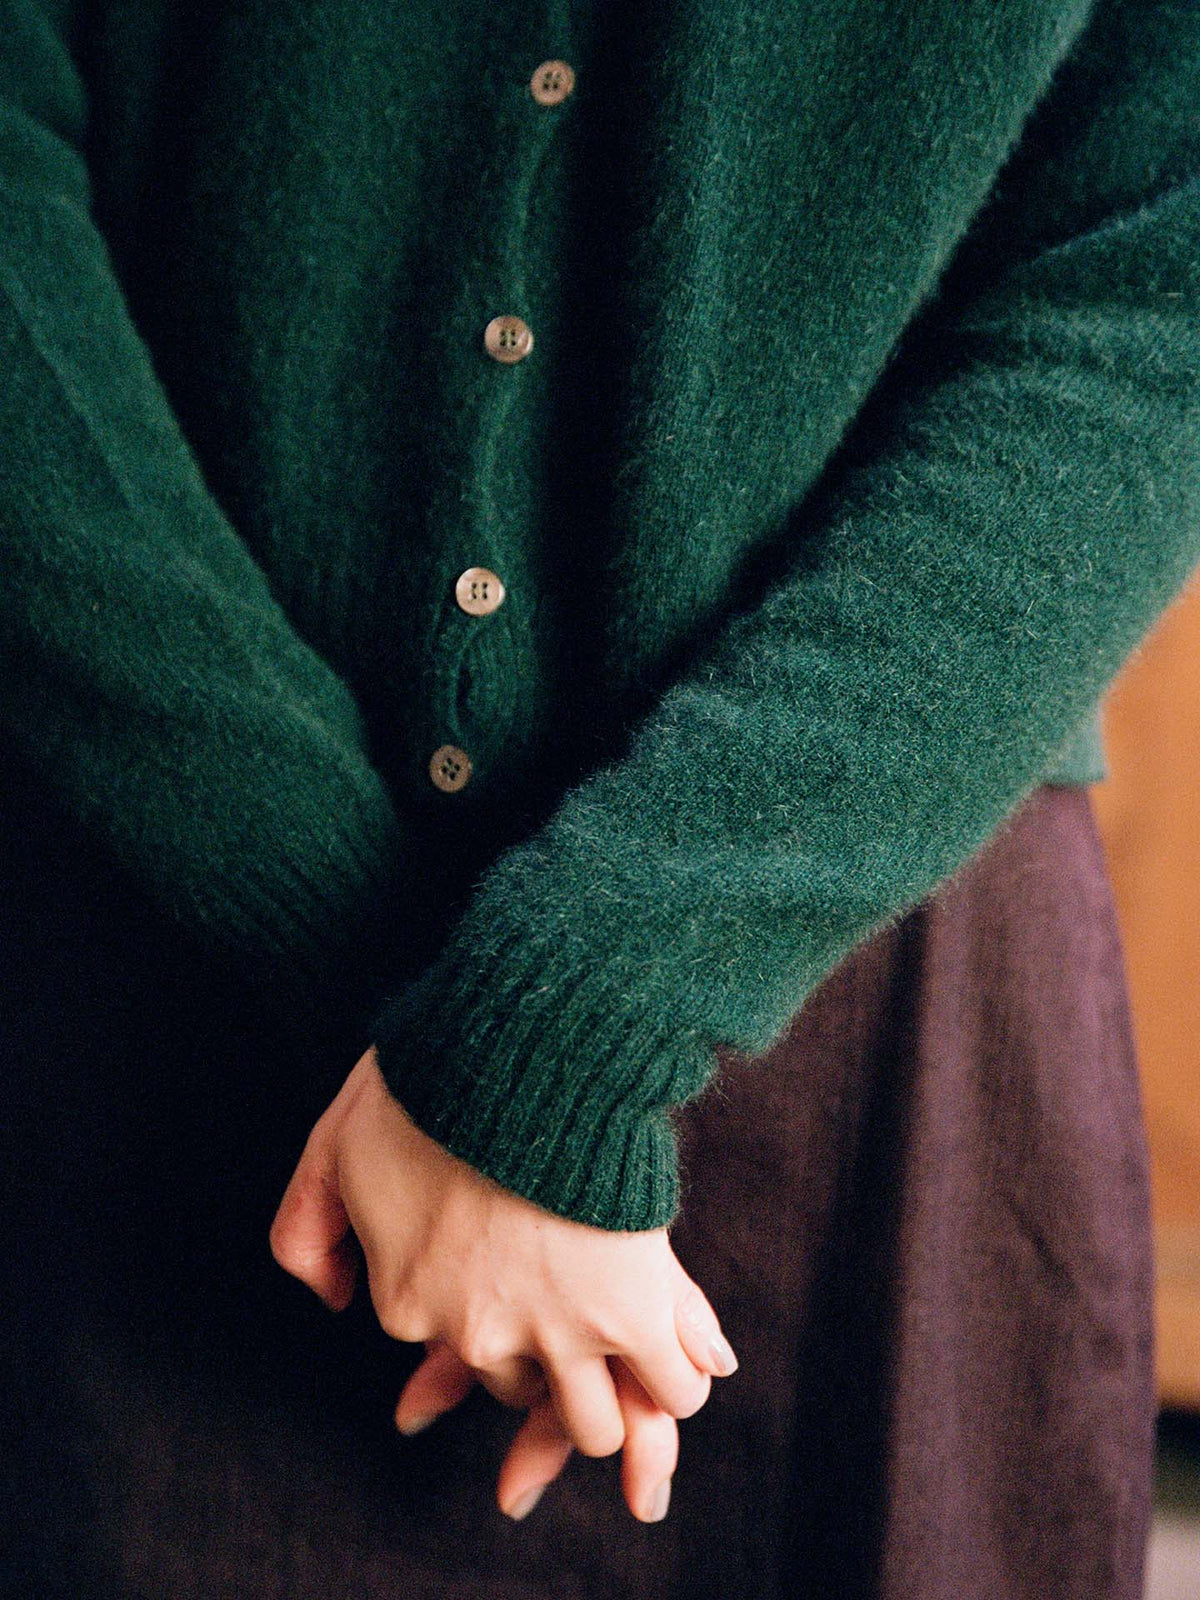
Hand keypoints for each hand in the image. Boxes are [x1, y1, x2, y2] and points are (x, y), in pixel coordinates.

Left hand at [268, 1047, 739, 1522]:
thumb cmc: (425, 1080)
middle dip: (549, 1377)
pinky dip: (676, 1388)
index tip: (507, 1314)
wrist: (516, 1043)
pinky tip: (688, 1361)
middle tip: (576, 1353)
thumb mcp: (333, 1147)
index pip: (447, 1363)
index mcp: (405, 1302)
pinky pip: (668, 1390)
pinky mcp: (630, 1311)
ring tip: (634, 1361)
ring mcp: (557, 1331)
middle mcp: (477, 1335)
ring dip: (616, 1398)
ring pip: (597, 1419)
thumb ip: (304, 1234)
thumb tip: (334, 1300)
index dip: (482, 1342)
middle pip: (522, 1394)